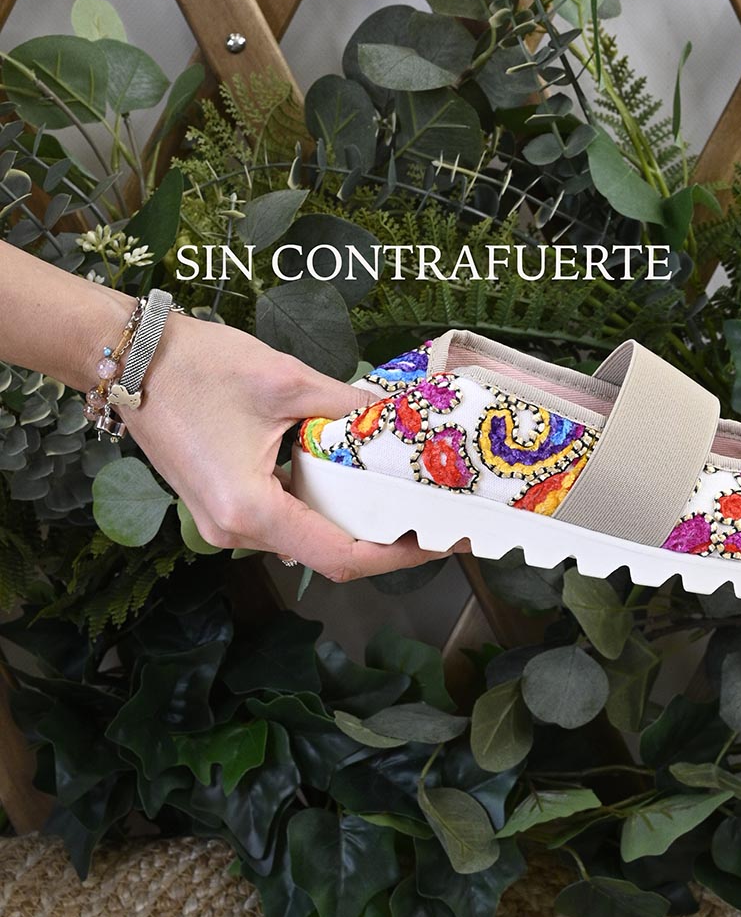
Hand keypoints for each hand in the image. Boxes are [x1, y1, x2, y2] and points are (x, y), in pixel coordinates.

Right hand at [116, 307, 463, 581]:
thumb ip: (348, 404)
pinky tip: (352, 483)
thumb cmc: (198, 368)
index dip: (395, 555)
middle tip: (428, 516)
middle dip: (382, 538)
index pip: (340, 557)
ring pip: (306, 536)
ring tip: (400, 498)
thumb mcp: (288, 381)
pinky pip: (283, 518)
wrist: (130, 358)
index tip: (434, 540)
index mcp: (251, 511)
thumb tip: (395, 415)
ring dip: (352, 521)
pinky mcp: (222, 505)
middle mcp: (235, 531)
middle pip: (326, 553)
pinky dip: (322, 506)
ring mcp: (224, 522)